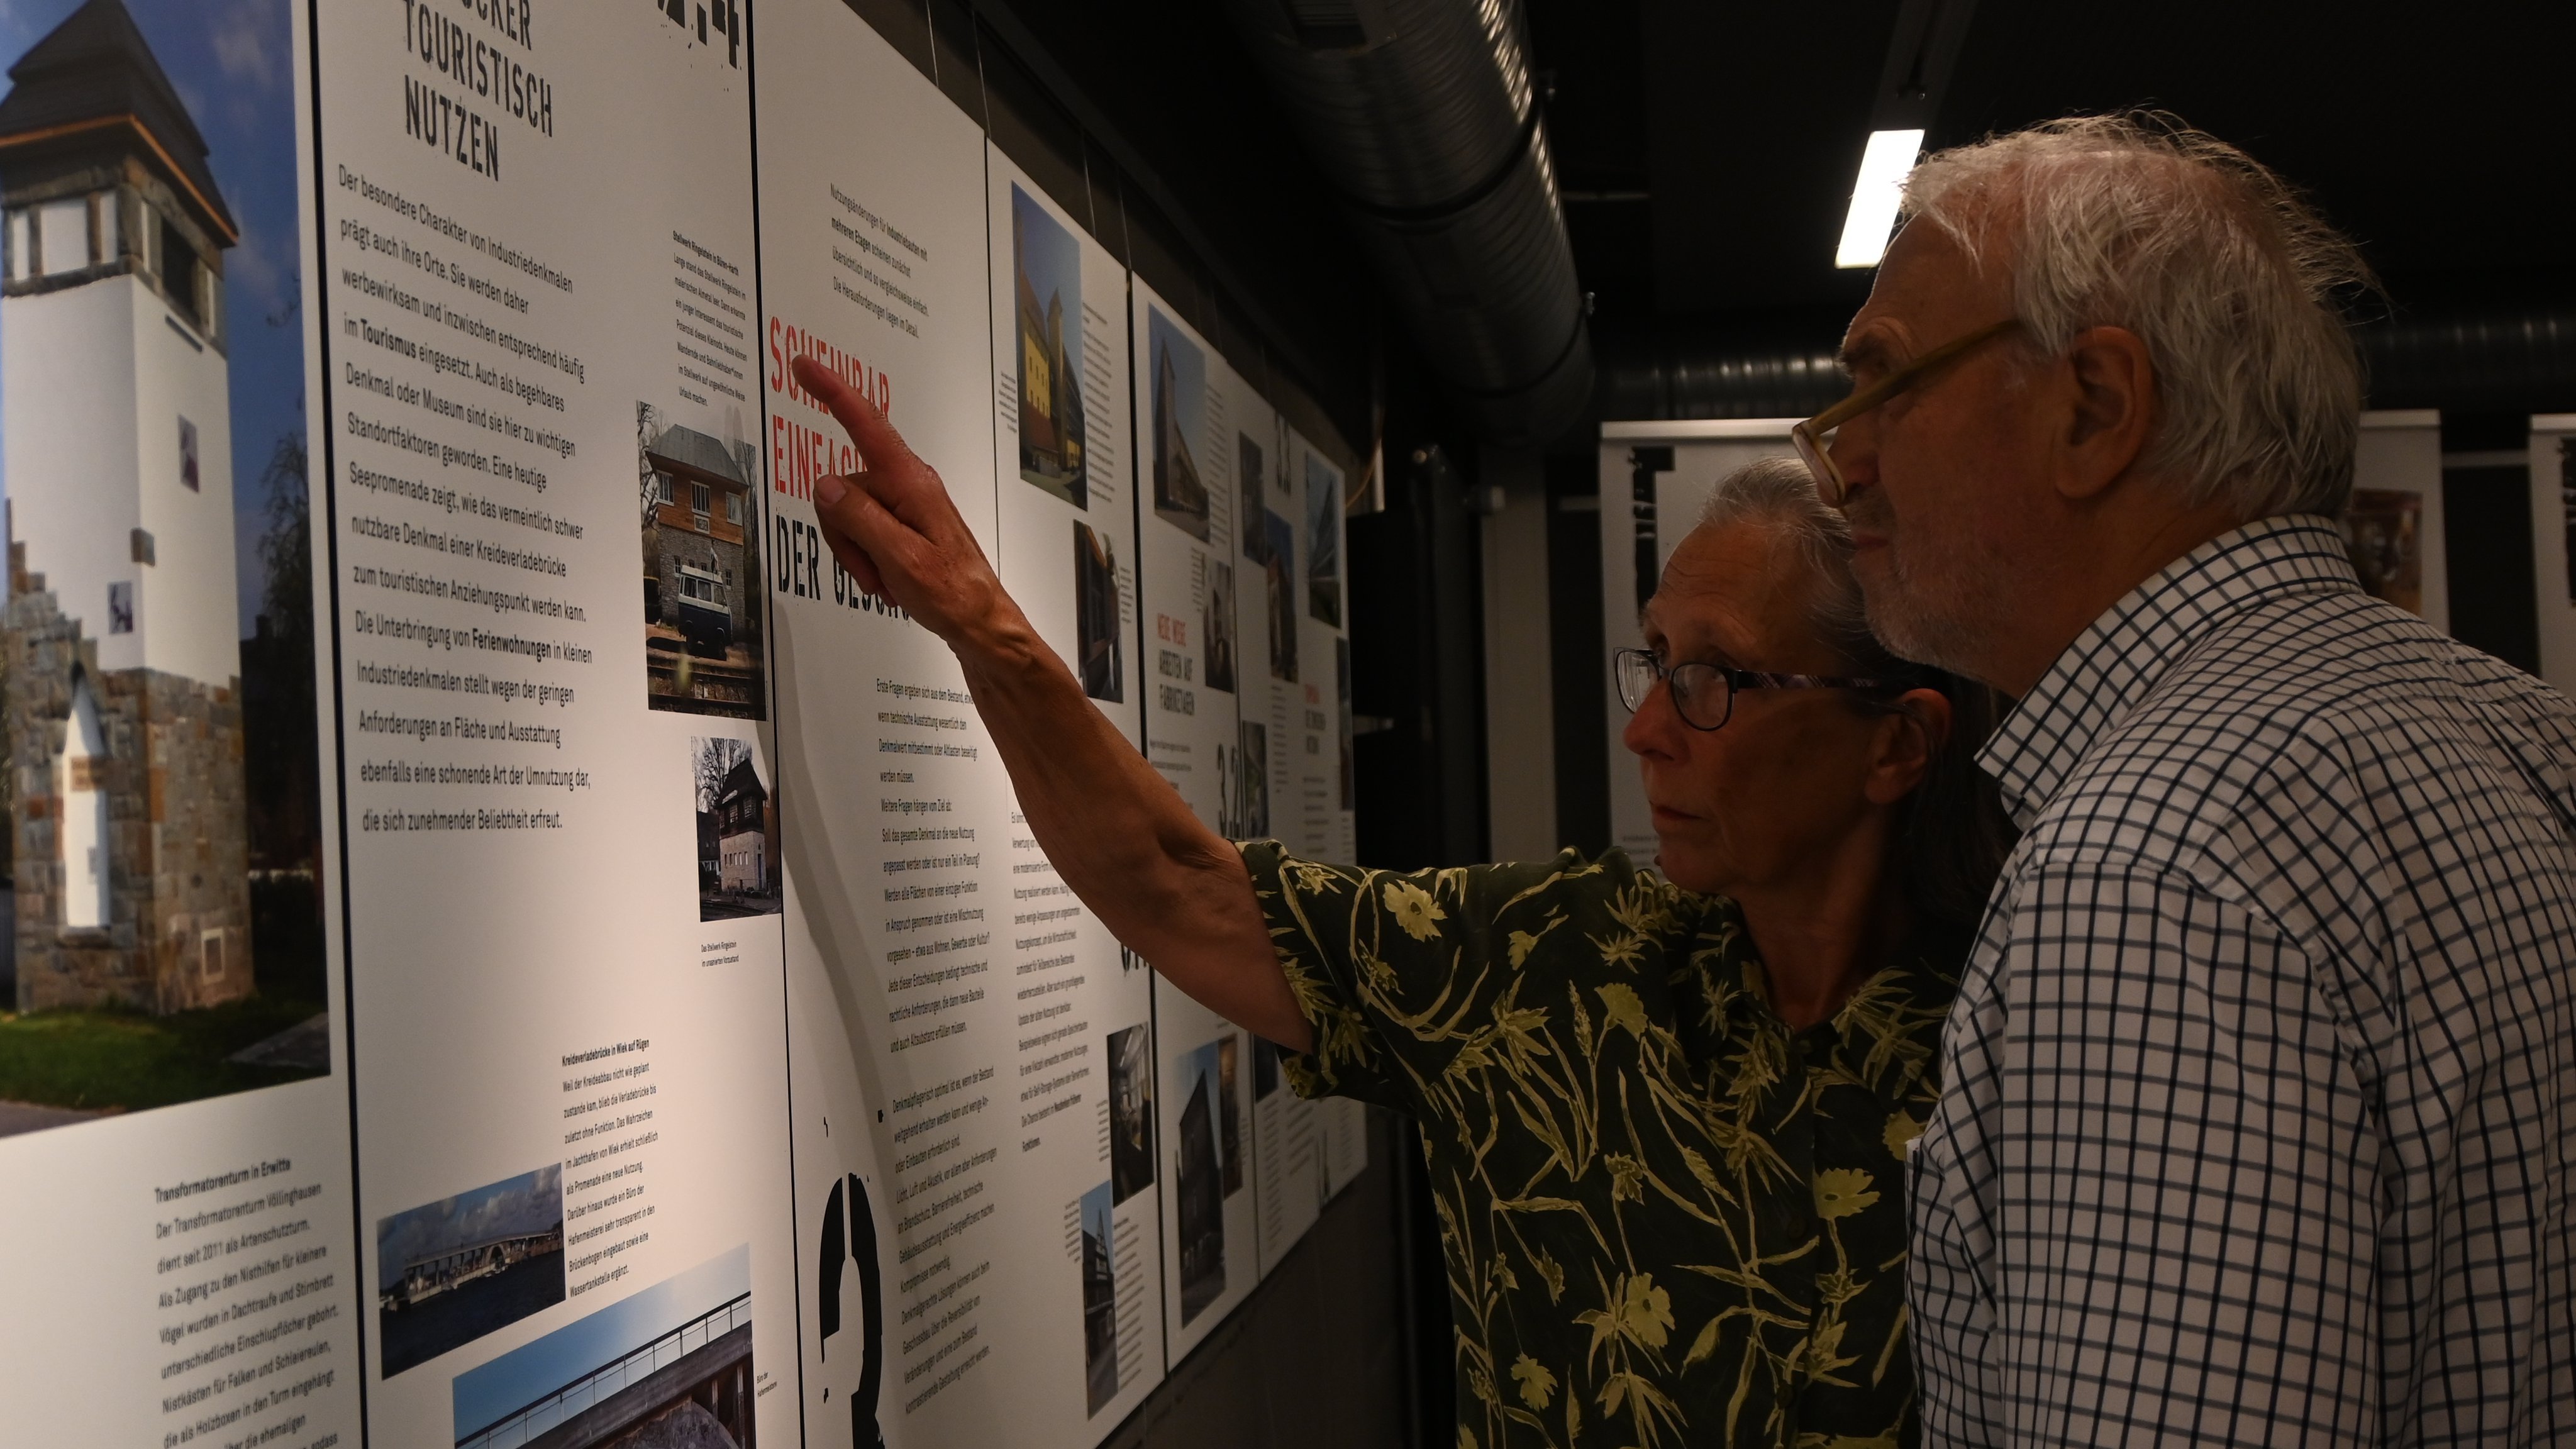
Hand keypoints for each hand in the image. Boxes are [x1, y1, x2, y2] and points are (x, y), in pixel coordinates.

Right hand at [789, 354, 1015, 651]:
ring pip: (849, 515)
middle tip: (872, 571)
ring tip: (885, 580)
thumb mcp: (900, 558)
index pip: (865, 424)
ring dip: (857, 553)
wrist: (983, 625)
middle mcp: (909, 484)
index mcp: (910, 481)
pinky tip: (889, 581)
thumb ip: (860, 518)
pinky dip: (867, 559)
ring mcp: (907, 505)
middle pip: (844, 487)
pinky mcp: (906, 526)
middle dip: (844, 533)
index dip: (832, 392)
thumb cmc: (953, 593)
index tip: (803, 366)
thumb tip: (826, 484)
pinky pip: (865, 532)